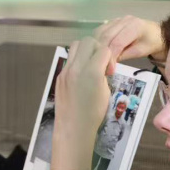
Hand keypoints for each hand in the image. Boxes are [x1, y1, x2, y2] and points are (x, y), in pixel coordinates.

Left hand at [55, 37, 113, 152]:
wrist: (73, 127)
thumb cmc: (94, 113)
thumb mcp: (105, 91)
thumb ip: (102, 73)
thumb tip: (101, 66)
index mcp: (91, 71)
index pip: (104, 49)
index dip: (110, 58)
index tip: (110, 71)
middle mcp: (76, 67)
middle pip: (88, 41)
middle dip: (98, 49)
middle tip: (101, 65)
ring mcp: (65, 71)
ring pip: (75, 46)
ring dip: (85, 51)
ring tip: (91, 66)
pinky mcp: (59, 76)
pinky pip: (69, 59)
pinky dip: (77, 61)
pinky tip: (82, 75)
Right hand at [92, 15, 165, 74]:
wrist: (156, 34)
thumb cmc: (150, 43)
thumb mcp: (139, 52)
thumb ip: (124, 55)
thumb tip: (108, 63)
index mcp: (134, 26)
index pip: (117, 43)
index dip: (111, 57)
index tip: (109, 70)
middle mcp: (124, 20)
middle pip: (106, 36)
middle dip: (102, 53)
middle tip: (101, 66)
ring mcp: (117, 19)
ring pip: (100, 32)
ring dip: (97, 46)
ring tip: (99, 59)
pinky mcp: (113, 22)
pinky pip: (100, 30)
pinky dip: (97, 41)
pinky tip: (99, 50)